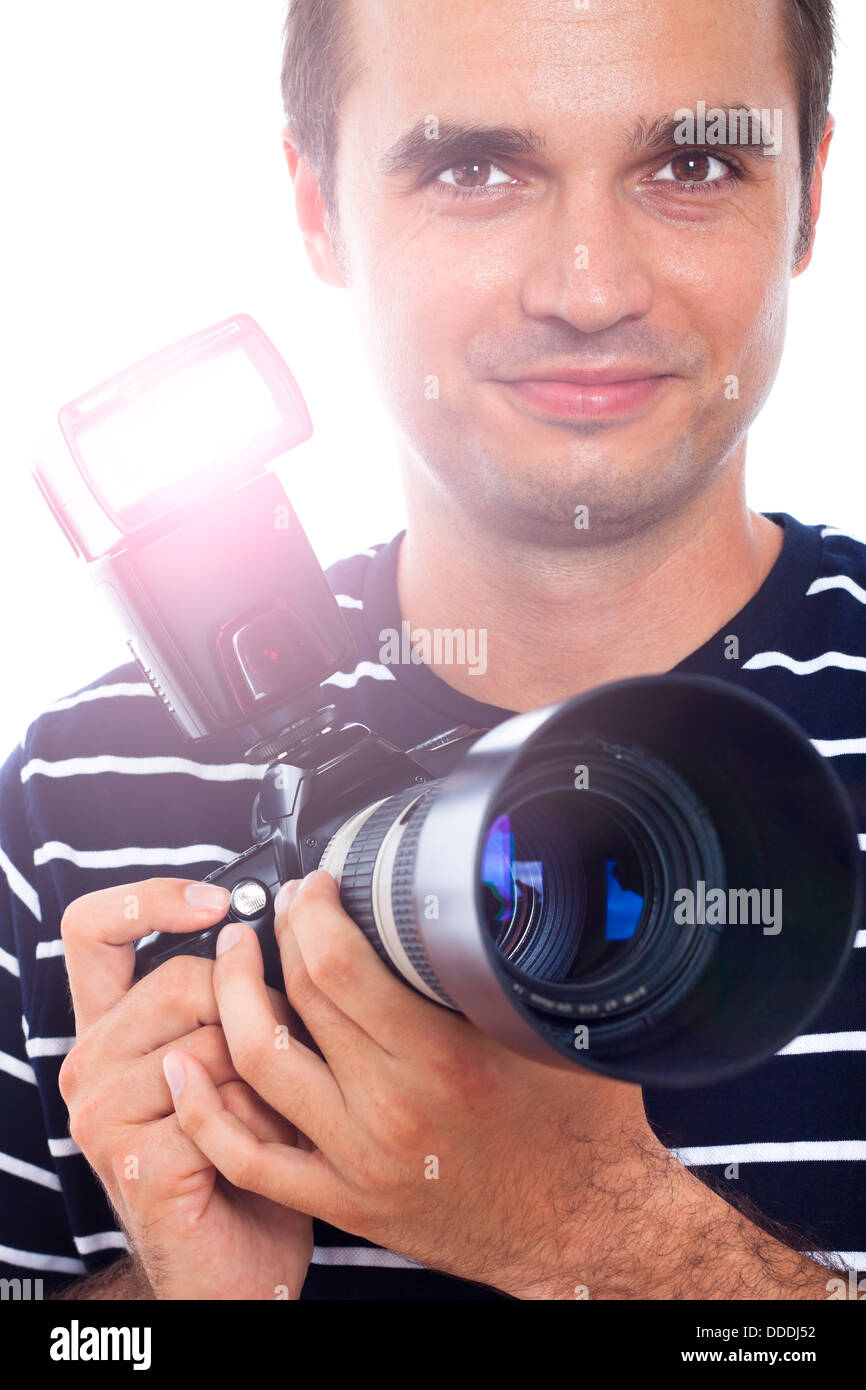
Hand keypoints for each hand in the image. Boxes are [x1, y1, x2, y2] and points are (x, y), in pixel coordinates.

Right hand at [58, 878, 312, 1299]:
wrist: (239, 1268)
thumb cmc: (247, 1157)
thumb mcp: (231, 1057)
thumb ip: (230, 994)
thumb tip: (282, 919)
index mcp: (110, 1028)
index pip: (91, 930)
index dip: (149, 899)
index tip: (216, 900)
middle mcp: (90, 1064)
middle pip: (179, 978)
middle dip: (253, 1009)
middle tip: (282, 1054)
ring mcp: (103, 1116)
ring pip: (211, 1042)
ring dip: (269, 1079)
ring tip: (277, 1116)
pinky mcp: (137, 1161)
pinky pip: (224, 1106)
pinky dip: (267, 1128)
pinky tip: (269, 1154)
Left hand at [164, 870, 666, 1297]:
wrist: (583, 1232)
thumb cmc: (585, 1133)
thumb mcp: (567, 1030)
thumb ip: (530, 965)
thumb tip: (511, 897)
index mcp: (443, 1059)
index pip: (339, 964)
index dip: (314, 910)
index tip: (318, 884)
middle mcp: (390, 1107)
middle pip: (296, 1000)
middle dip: (278, 935)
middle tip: (283, 906)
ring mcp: (358, 1158)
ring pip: (259, 1065)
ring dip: (231, 1000)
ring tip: (233, 958)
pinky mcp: (345, 1198)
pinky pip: (251, 1155)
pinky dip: (206, 1109)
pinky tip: (186, 1065)